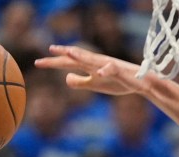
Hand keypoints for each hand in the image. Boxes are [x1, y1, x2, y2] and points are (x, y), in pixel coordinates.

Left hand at [34, 45, 154, 95]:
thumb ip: (80, 81)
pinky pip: (113, 70)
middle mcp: (96, 62)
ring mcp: (108, 66)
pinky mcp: (120, 72)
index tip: (38, 63)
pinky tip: (101, 72)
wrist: (140, 82)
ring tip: (69, 52)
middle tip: (49, 50)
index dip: (54, 62)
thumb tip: (65, 78)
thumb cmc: (118, 82)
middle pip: (77, 57)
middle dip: (64, 54)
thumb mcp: (94, 84)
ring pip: (93, 59)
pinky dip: (107, 70)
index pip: (68, 63)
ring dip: (82, 55)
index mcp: (89, 66)